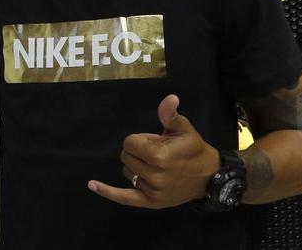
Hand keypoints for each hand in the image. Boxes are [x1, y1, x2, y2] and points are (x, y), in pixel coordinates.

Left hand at [87, 95, 218, 208]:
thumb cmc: (193, 149)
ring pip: (127, 171)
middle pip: (126, 156)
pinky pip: (124, 198)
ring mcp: (151, 191)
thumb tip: (170, 98)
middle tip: (160, 153)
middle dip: (139, 151)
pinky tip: (92, 184)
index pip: (129, 142)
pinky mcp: (150, 202)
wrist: (209, 176)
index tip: (158, 141)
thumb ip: (169, 115)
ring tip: (157, 166)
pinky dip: (107, 192)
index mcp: (158, 156)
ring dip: (136, 166)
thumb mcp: (183, 128)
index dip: (142, 139)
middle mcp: (153, 175)